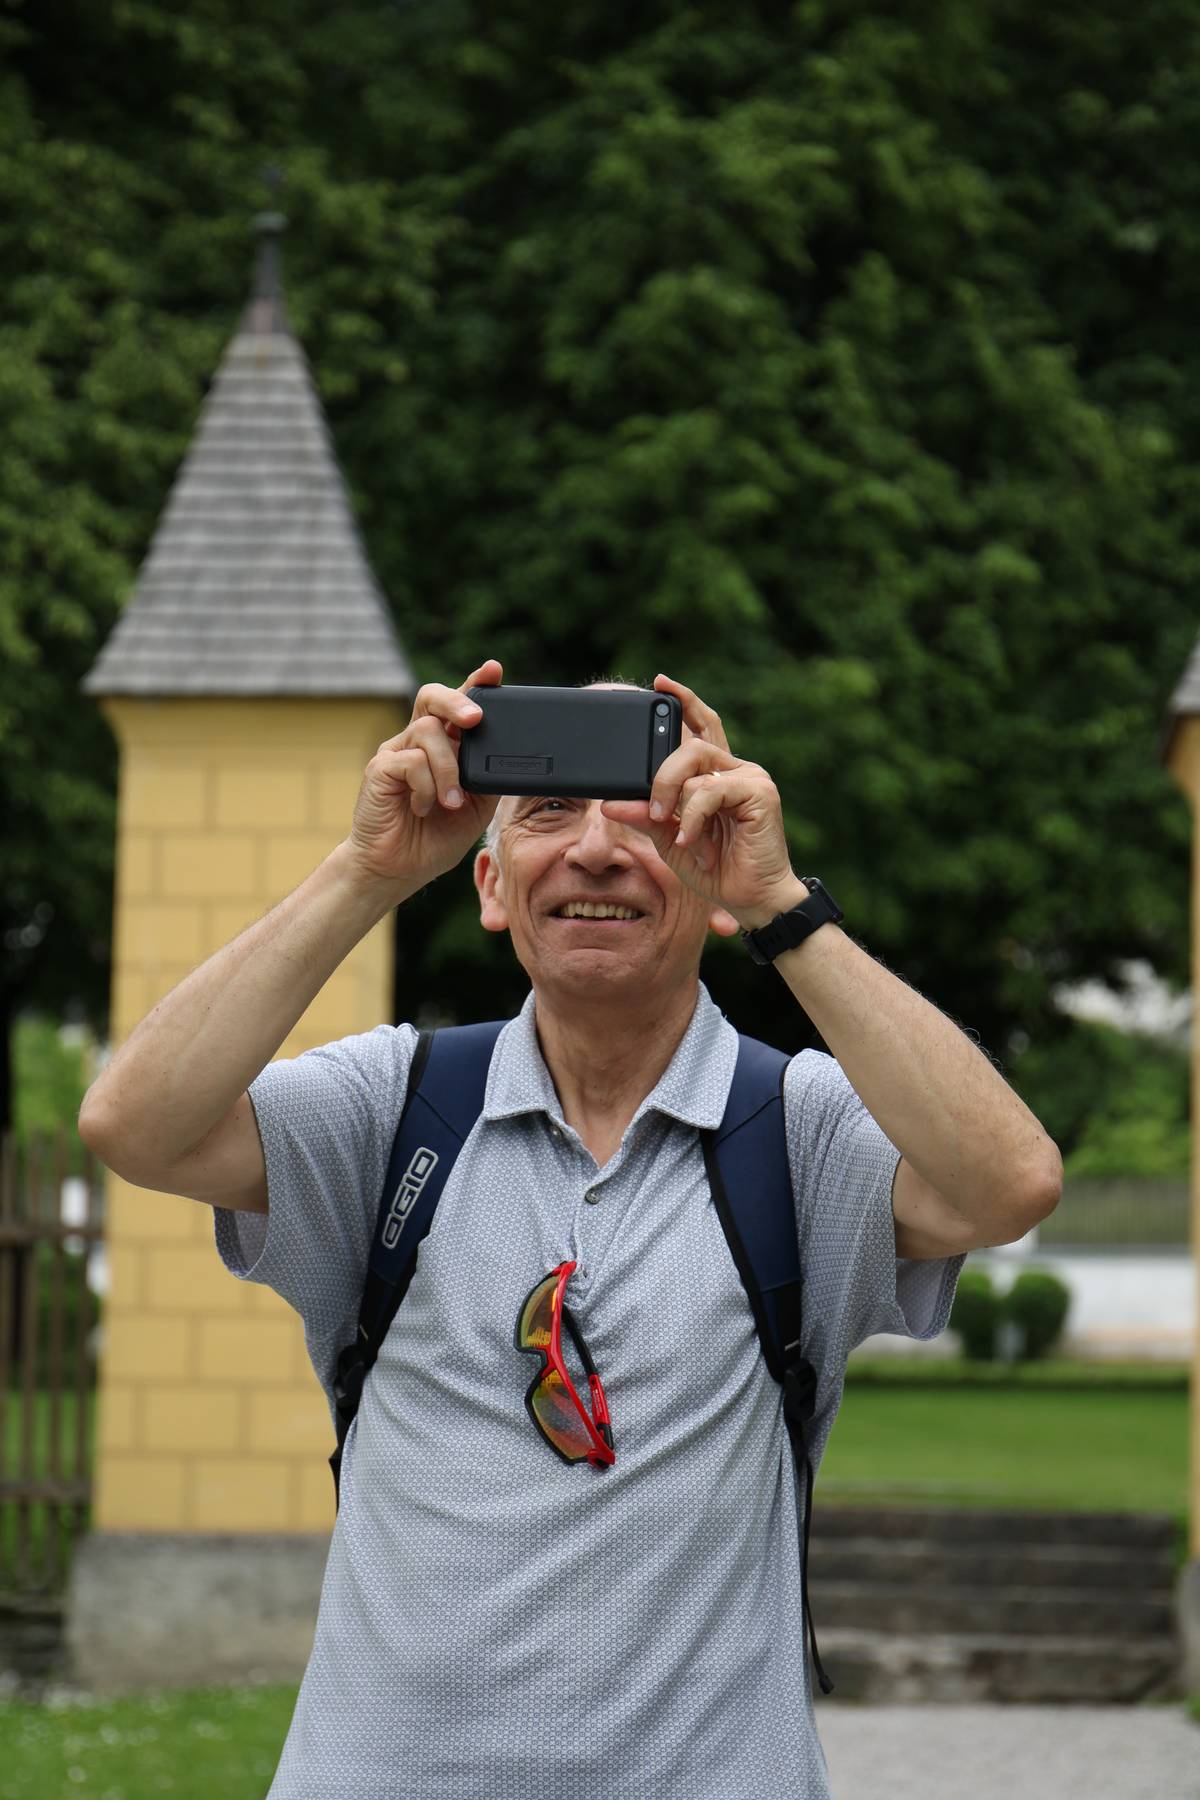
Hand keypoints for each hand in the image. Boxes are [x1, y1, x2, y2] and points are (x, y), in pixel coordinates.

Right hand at [344, 659, 502, 892]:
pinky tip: (422, 807)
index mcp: (445, 746)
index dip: (475, 683)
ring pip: (428, 732)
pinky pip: (411, 761)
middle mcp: (418, 741)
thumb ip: (488, 777)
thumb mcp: (477, 806)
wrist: (398, 869)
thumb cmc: (436, 837)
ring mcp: (397, 752)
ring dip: (448, 769)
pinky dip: (426, 786)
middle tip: (476, 718)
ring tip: (451, 802)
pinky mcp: (380, 768)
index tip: (494, 670)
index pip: (460, 704)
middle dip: (458, 700)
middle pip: (433, 697)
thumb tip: (510, 754)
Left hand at [600, 674, 806, 931]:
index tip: (660, 682)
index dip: (684, 701)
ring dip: (675, 797)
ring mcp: (751, 778)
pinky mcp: (760, 793)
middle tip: (654, 807)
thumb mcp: (668, 839)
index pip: (701, 726)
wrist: (751, 900)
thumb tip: (609, 803)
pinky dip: (694, 815)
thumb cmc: (716, 869)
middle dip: (662, 773)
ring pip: (698, 763)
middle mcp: (736, 770)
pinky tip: (691, 839)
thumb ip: (645, 816)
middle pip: (691, 744)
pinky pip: (711, 789)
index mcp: (718, 775)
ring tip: (673, 829)